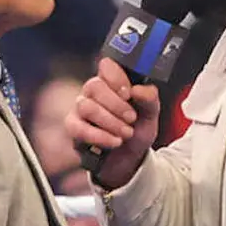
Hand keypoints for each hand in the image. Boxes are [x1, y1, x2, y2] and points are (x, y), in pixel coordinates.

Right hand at [64, 58, 159, 188]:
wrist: (131, 159)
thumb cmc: (137, 130)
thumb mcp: (151, 114)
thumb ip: (149, 98)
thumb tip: (138, 90)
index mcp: (112, 82)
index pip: (106, 66)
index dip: (116, 77)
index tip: (129, 93)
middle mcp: (93, 92)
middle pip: (95, 86)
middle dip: (116, 105)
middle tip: (132, 118)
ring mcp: (80, 109)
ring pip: (86, 107)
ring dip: (110, 122)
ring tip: (127, 134)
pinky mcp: (73, 128)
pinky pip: (78, 128)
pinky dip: (100, 136)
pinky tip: (115, 142)